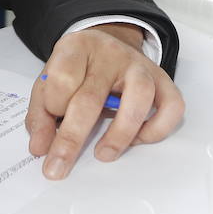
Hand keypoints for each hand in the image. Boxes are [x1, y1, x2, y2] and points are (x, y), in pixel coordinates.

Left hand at [26, 24, 183, 179]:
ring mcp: (139, 65)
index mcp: (76, 47)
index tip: (49, 130)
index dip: (53, 108)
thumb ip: (41, 115)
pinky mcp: (162, 80)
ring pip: (139, 96)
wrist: (106, 46)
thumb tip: (40, 148)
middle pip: (92, 96)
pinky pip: (172, 106)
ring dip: (119, 133)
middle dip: (72, 138)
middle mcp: (110, 52)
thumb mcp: (49, 83)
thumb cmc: (76, 70)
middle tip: (58, 167)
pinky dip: (157, 129)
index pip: (61, 79)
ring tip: (103, 154)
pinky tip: (137, 140)